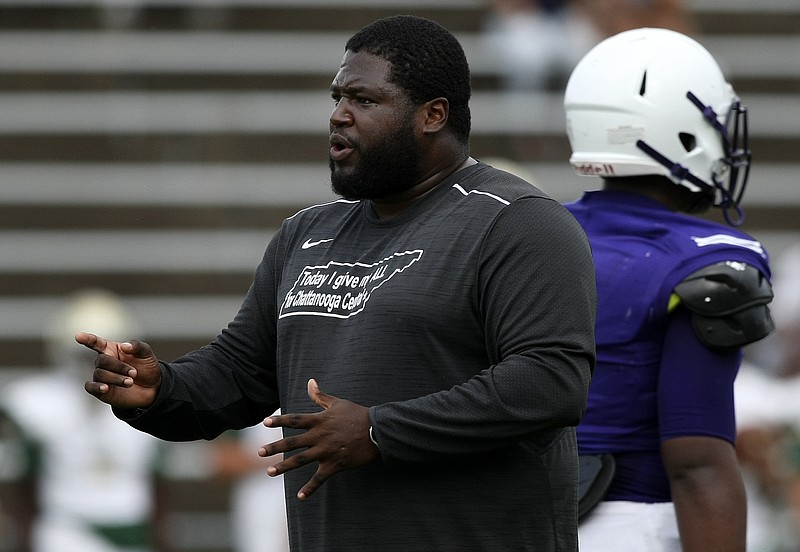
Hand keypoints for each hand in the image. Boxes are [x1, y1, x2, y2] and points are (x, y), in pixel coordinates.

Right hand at [75, 332, 161, 409]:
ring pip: (100, 374)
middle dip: (119, 367)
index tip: (78, 336)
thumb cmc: (146, 367)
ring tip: (130, 382)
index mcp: (111, 349)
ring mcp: (101, 376)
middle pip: (102, 361)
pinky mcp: (101, 391)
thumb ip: (137, 346)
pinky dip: (96, 387)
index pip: (96, 343)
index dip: (87, 339)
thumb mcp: (146, 354)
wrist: (152, 388)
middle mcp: (103, 362)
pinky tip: (105, 388)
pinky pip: (90, 387)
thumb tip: (124, 346)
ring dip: (116, 378)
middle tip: (134, 373)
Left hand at [259, 378, 378, 499]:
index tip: (265, 422)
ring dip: (284, 467)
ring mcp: (327, 451)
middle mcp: (320, 436)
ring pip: (301, 460)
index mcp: (319, 420)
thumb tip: (310, 382)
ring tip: (269, 472)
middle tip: (259, 452)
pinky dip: (310, 488)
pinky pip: (320, 478)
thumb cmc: (357, 415)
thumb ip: (321, 396)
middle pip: (293, 442)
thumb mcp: (338, 403)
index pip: (295, 420)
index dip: (279, 420)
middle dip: (275, 447)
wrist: (377, 430)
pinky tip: (299, 496)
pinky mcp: (335, 464)